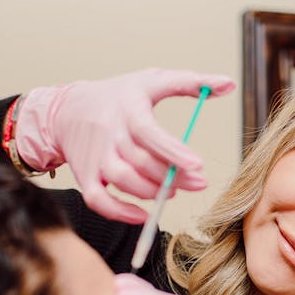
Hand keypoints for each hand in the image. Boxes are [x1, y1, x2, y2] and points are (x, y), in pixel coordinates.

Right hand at [15, 68, 234, 222]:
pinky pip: (98, 201)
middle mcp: (109, 133)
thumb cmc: (119, 95)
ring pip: (122, 181)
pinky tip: (143, 215)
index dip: (172, 151)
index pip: (149, 132)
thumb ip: (191, 83)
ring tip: (173, 191)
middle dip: (172, 177)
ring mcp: (95, 156)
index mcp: (127, 108)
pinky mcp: (85, 176)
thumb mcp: (152, 80)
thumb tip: (228, 84)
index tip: (198, 165)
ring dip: (150, 192)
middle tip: (200, 182)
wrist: (67, 109)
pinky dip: (119, 213)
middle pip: (140, 161)